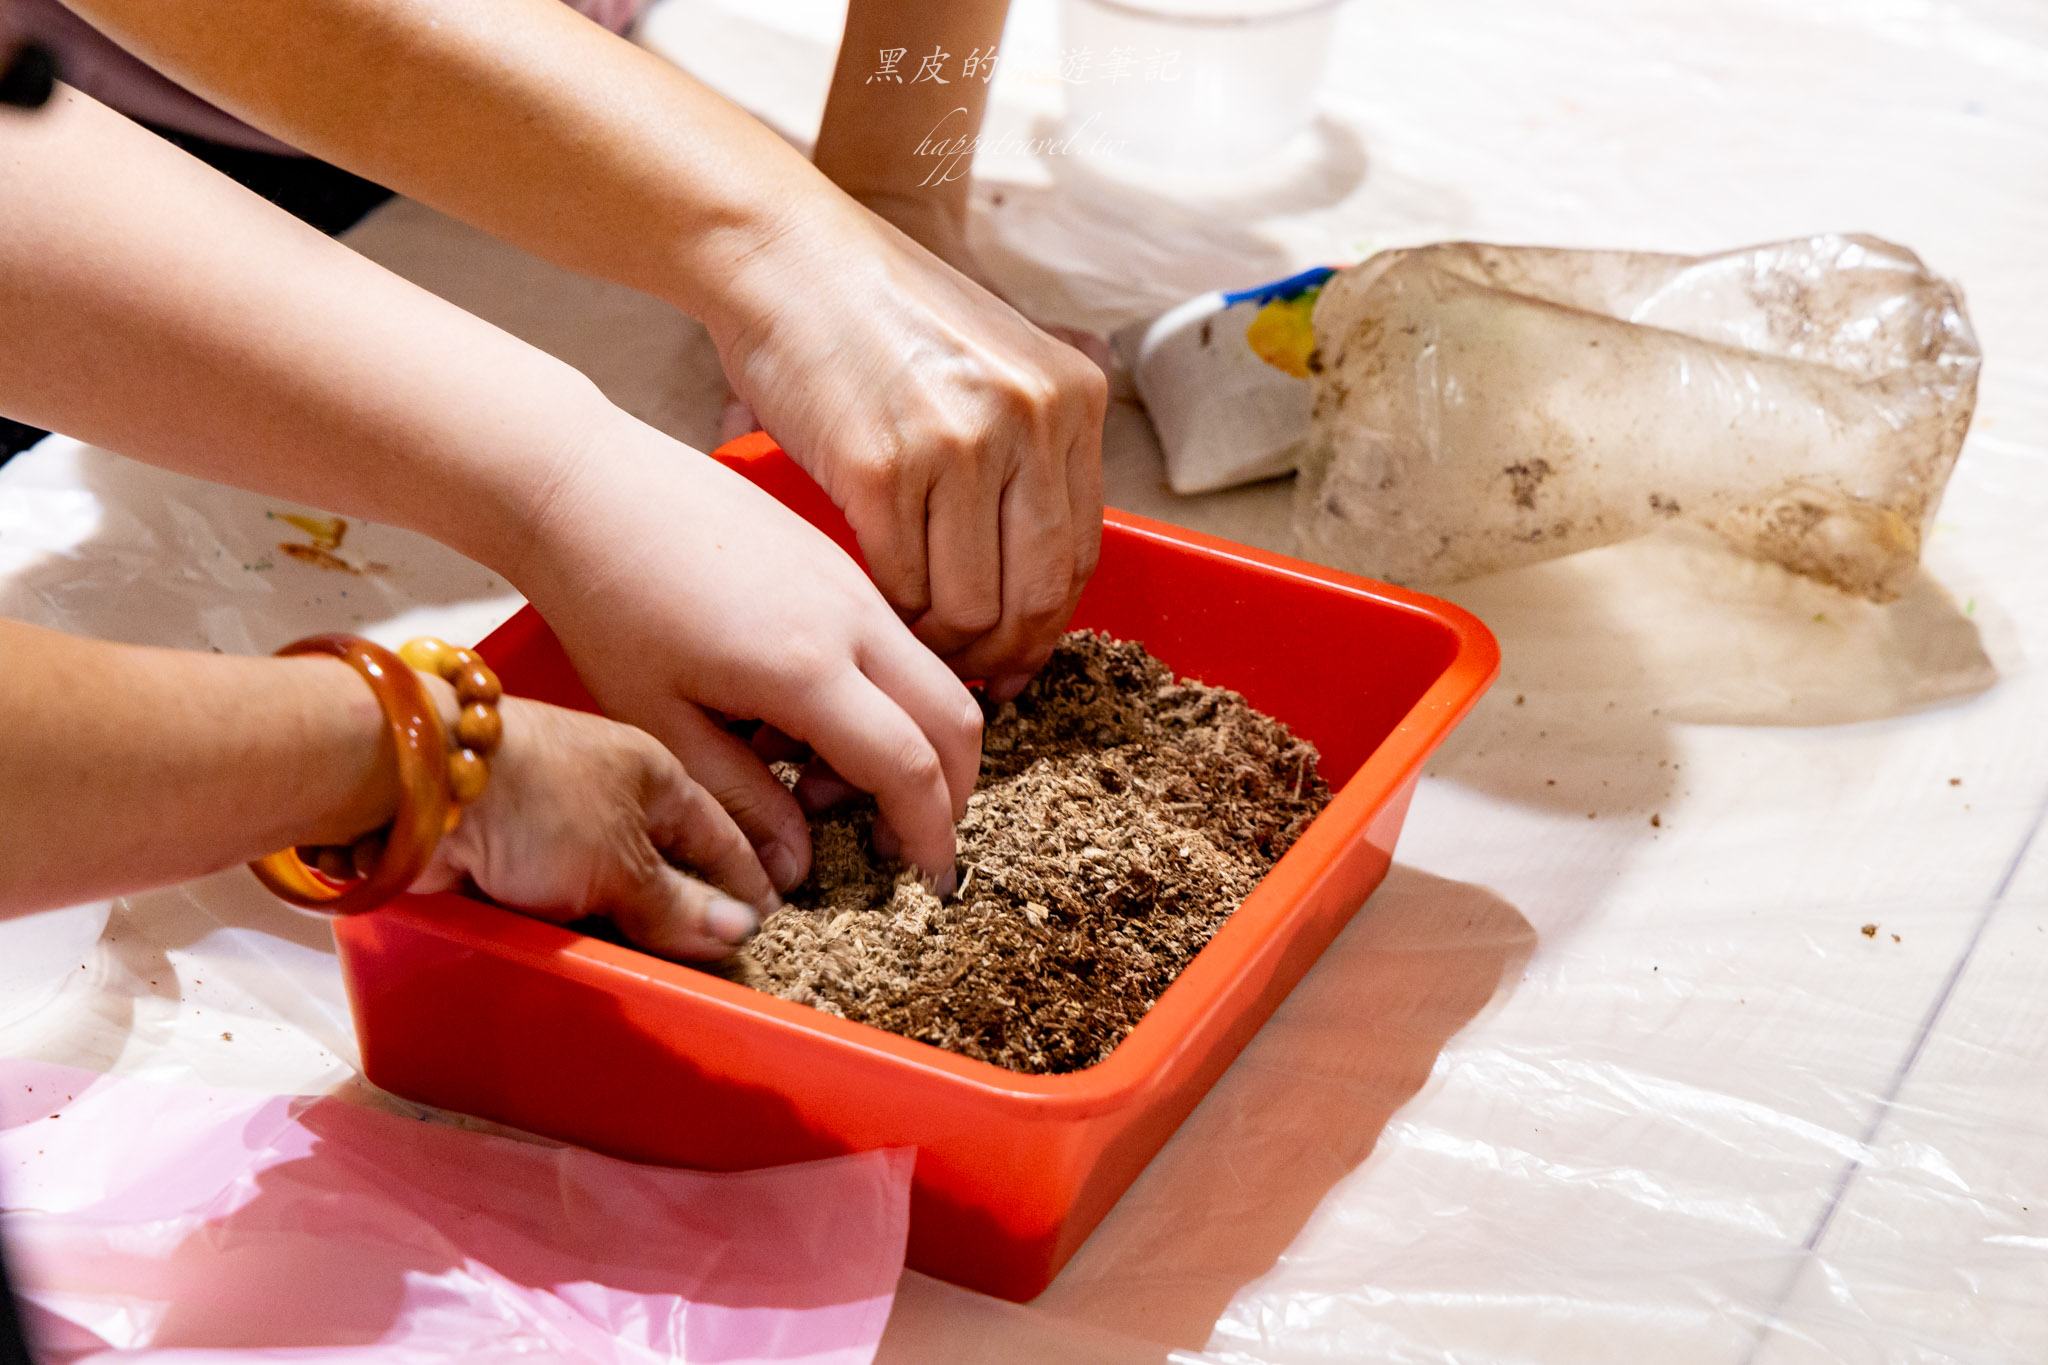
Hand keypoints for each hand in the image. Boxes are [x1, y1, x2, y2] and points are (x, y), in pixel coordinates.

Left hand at [414, 695, 776, 961]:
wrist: (419, 783)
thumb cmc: (542, 803)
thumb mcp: (623, 861)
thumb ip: (678, 905)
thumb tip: (742, 933)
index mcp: (655, 774)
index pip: (719, 835)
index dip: (746, 882)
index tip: (769, 928)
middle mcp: (610, 792)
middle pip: (665, 862)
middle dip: (688, 911)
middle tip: (717, 966)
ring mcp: (557, 821)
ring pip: (611, 885)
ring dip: (629, 925)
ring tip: (659, 972)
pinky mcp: (509, 849)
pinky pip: (561, 898)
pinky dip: (578, 926)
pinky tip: (593, 955)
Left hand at [512, 411, 981, 892]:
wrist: (587, 485)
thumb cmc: (607, 601)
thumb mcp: (660, 723)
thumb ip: (740, 800)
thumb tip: (795, 870)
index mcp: (808, 668)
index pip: (910, 767)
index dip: (930, 834)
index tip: (927, 881)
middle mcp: (853, 619)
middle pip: (958, 718)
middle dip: (951, 793)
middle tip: (899, 842)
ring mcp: (853, 583)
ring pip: (935, 677)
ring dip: (914, 743)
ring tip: (821, 778)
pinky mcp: (839, 561)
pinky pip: (899, 642)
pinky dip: (887, 698)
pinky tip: (803, 717)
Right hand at [706, 195, 1108, 702]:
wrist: (785, 255)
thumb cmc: (877, 314)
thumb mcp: (993, 358)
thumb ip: (1030, 445)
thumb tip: (1037, 579)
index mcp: (1071, 396)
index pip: (1082, 551)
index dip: (1049, 625)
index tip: (1019, 658)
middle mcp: (1030, 418)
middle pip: (1037, 593)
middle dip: (1002, 655)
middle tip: (968, 678)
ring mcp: (959, 442)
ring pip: (969, 605)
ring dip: (939, 645)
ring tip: (911, 644)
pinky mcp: (882, 466)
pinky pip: (901, 585)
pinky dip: (888, 614)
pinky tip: (871, 608)